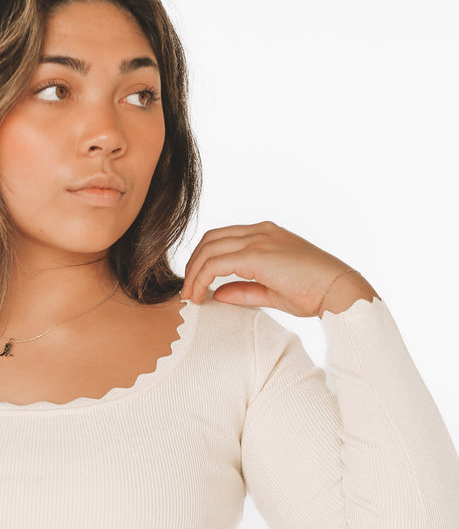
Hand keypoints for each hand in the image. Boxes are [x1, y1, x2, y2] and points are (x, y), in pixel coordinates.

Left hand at [180, 220, 367, 317]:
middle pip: (210, 239)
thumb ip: (244, 290)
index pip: (223, 238)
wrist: (339, 292)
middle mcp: (261, 231)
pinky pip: (216, 263)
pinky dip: (202, 279)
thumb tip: (217, 294)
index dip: (204, 260)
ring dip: (194, 273)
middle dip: (193, 264)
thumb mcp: (272, 292)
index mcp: (267, 235)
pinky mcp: (257, 254)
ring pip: (209, 249)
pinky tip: (199, 296)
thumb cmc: (314, 294)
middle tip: (188, 291)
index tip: (197, 285)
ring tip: (190, 297)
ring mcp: (259, 240)